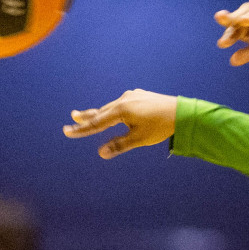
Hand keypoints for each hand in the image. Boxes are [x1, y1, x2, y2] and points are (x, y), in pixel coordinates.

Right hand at [63, 88, 177, 158]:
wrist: (181, 112)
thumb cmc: (161, 127)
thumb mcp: (139, 138)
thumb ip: (119, 145)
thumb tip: (101, 153)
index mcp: (121, 110)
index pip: (97, 123)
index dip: (81, 130)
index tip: (67, 132)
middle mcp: (124, 100)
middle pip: (101, 112)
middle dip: (86, 117)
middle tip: (71, 119)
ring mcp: (131, 96)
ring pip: (111, 107)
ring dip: (99, 113)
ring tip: (86, 115)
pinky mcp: (138, 96)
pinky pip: (121, 104)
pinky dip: (113, 110)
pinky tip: (113, 112)